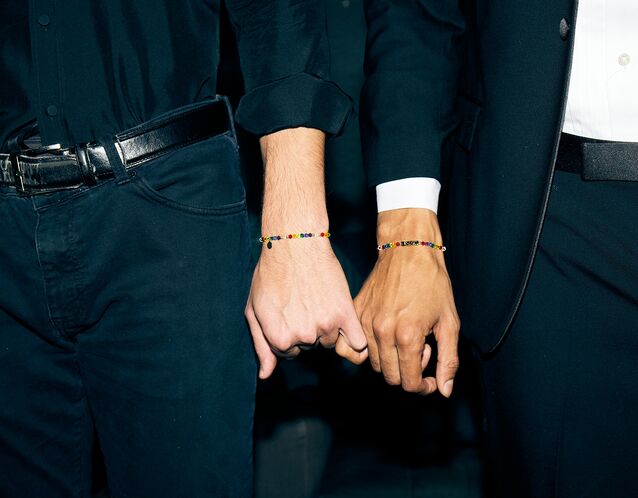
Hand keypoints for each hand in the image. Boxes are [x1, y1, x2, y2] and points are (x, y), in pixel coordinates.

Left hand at [246, 237, 366, 378]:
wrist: (295, 245)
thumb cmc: (271, 274)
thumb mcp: (254, 309)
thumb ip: (261, 345)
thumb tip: (266, 375)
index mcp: (279, 338)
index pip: (287, 353)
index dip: (287, 334)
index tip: (288, 314)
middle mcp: (303, 336)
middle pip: (309, 347)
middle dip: (305, 330)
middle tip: (302, 303)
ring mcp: (326, 326)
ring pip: (329, 341)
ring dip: (326, 328)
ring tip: (317, 302)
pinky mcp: (345, 313)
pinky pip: (357, 341)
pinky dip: (354, 338)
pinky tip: (347, 327)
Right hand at [336, 208, 459, 396]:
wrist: (408, 250)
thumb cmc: (433, 282)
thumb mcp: (449, 322)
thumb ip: (449, 359)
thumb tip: (444, 391)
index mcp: (407, 335)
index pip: (409, 382)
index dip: (424, 387)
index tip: (432, 380)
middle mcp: (382, 332)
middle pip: (390, 377)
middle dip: (410, 373)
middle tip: (421, 350)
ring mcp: (364, 323)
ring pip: (374, 365)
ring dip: (391, 361)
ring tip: (405, 339)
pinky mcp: (355, 314)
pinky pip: (353, 348)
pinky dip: (367, 351)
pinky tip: (383, 339)